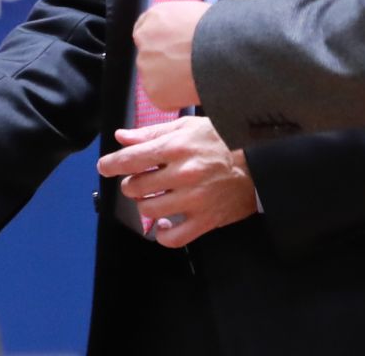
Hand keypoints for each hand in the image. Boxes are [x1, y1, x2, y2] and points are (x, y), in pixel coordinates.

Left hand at [97, 116, 256, 246]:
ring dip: (145, 203)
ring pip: (148, 210)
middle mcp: (182, 174)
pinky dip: (162, 233)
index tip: (104, 167)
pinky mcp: (204, 220)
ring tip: (154, 196)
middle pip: (136, 187)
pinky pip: (172, 238)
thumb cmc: (222, 139)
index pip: (131, 159)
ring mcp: (193, 200)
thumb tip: (122, 138)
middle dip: (132, 183)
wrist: (260, 163)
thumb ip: (152, 133)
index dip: (111, 164)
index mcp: (176, 148)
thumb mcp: (188, 127)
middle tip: (142, 178)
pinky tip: (163, 222)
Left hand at [133, 1, 208, 110]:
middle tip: (187, 66)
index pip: (147, 31)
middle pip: (150, 55)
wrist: (222, 52)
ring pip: (156, 77)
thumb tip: (184, 32)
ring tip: (196, 77)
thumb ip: (180, 23)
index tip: (171, 50)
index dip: (161, 42)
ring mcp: (146, 66)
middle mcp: (144, 40)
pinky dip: (177, 98)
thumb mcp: (195, 13)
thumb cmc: (217, 31)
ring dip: (171, 80)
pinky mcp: (153, 90)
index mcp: (154, 17)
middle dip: (165, 62)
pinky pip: (164, 99)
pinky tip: (193, 89)